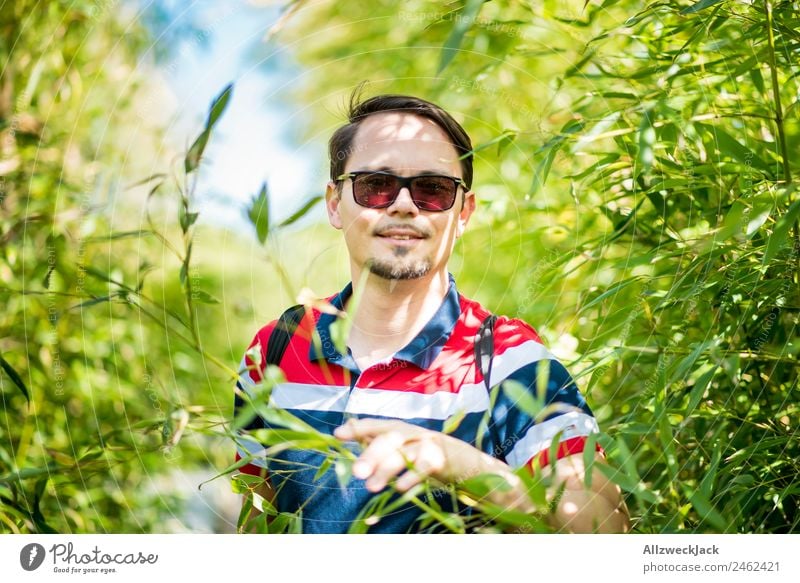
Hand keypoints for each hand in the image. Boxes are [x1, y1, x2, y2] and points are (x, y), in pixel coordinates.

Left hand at [333, 418, 449, 492]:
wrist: (461, 460)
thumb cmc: (421, 454)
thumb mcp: (399, 447)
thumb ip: (376, 443)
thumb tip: (347, 431)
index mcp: (398, 428)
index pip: (376, 425)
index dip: (358, 429)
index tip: (338, 434)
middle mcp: (411, 432)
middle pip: (390, 438)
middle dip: (371, 454)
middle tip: (357, 472)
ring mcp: (426, 444)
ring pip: (404, 453)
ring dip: (387, 470)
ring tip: (371, 487)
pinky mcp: (440, 459)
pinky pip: (424, 467)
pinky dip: (411, 477)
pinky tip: (399, 488)